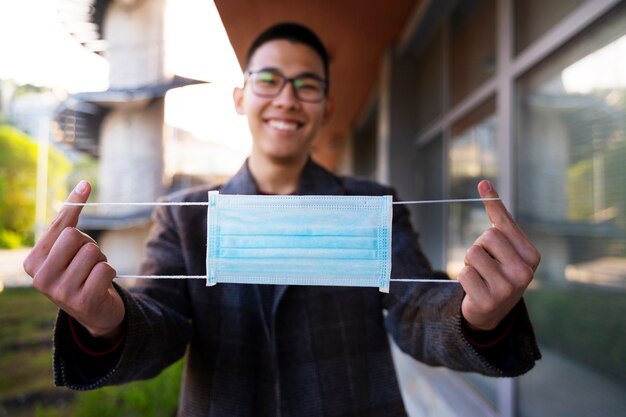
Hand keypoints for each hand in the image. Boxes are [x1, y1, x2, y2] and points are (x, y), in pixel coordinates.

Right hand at [23, 181, 124, 341]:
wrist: (94, 313)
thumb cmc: (79, 274)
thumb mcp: (66, 251)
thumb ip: (67, 222)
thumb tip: (83, 184)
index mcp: (32, 262)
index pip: (59, 226)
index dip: (74, 204)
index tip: (87, 184)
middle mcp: (40, 278)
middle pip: (75, 236)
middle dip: (89, 244)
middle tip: (87, 261)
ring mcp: (60, 292)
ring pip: (93, 252)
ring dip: (101, 260)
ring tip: (93, 275)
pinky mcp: (82, 302)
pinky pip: (106, 269)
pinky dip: (110, 273)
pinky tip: (100, 286)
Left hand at [458, 180, 540, 330]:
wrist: (492, 311)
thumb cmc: (498, 271)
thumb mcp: (506, 246)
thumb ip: (499, 217)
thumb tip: (484, 183)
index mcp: (532, 256)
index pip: (500, 225)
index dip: (490, 211)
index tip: (482, 184)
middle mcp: (524, 272)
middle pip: (486, 238)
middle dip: (478, 247)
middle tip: (486, 264)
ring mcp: (508, 289)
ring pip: (472, 254)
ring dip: (469, 263)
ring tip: (481, 276)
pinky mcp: (489, 301)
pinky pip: (464, 273)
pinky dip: (464, 278)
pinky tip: (475, 290)